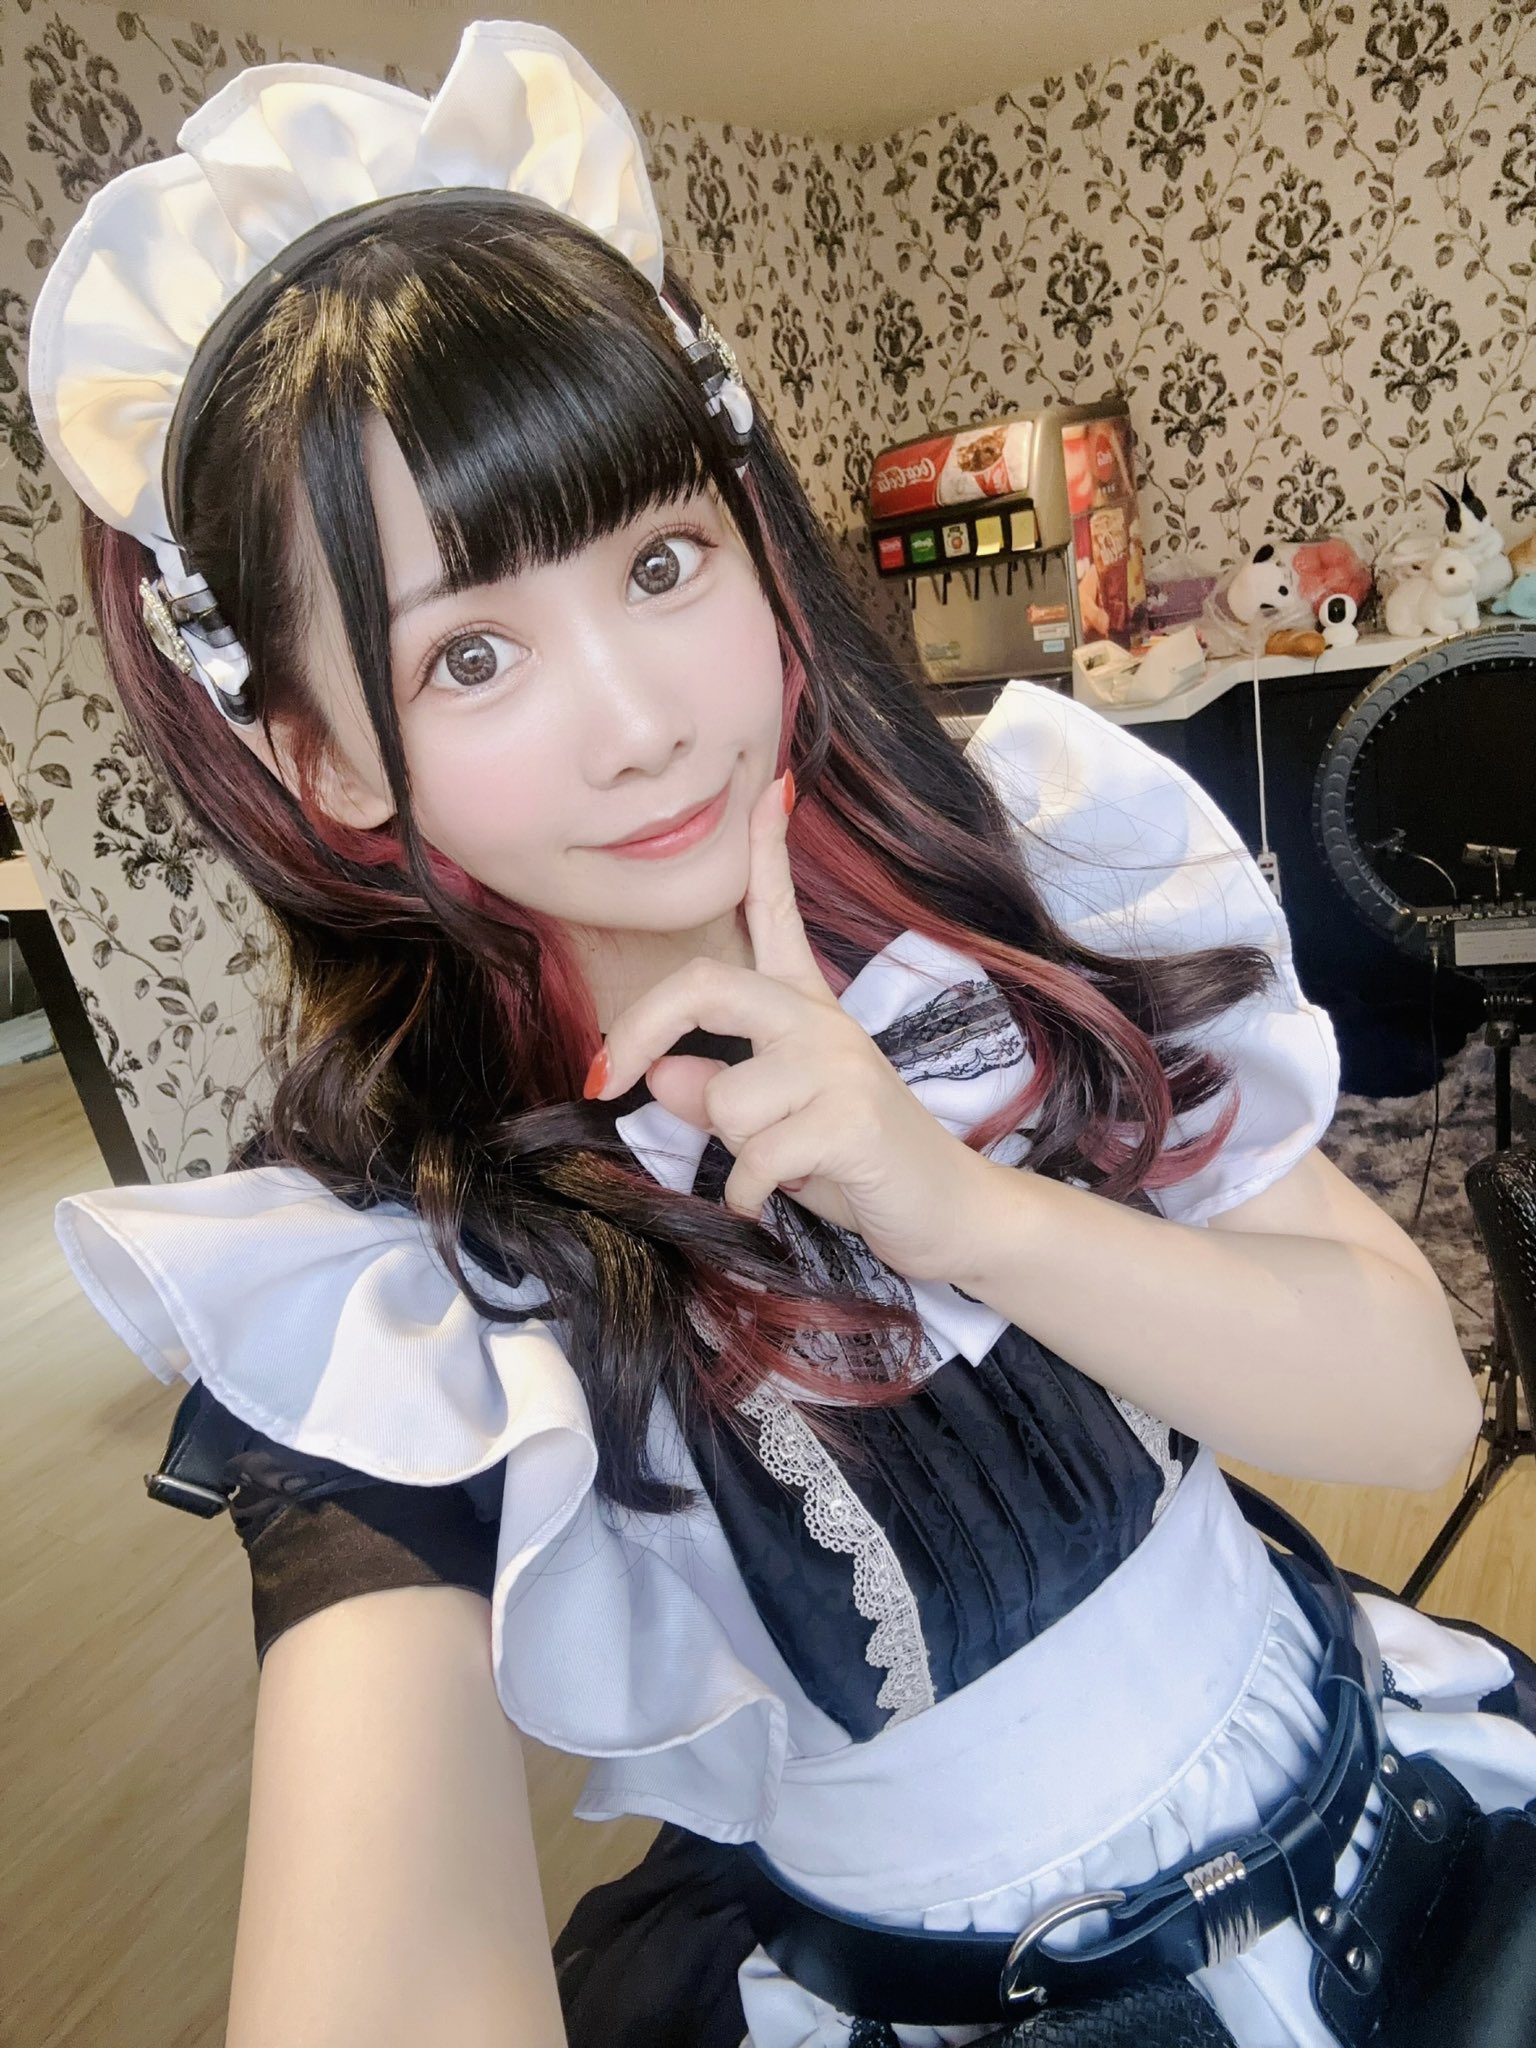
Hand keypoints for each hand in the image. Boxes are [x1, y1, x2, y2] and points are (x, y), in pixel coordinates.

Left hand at [585, 771, 992, 1284]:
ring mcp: (839, 1064)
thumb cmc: (856, 1163)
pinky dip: (750, 1193)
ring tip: (783, 1165)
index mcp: (805, 1009)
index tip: (771, 788)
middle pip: (708, 986)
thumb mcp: (772, 1125)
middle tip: (603, 1079)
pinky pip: (753, 1155)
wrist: (948, 1210)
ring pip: (724, 1098)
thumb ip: (714, 1093)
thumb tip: (660, 1073)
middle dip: (639, 1031)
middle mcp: (821, 1021)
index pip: (778, 914)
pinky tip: (783, 1195)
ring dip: (735, 1152)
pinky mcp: (851, 1117)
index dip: (767, 851)